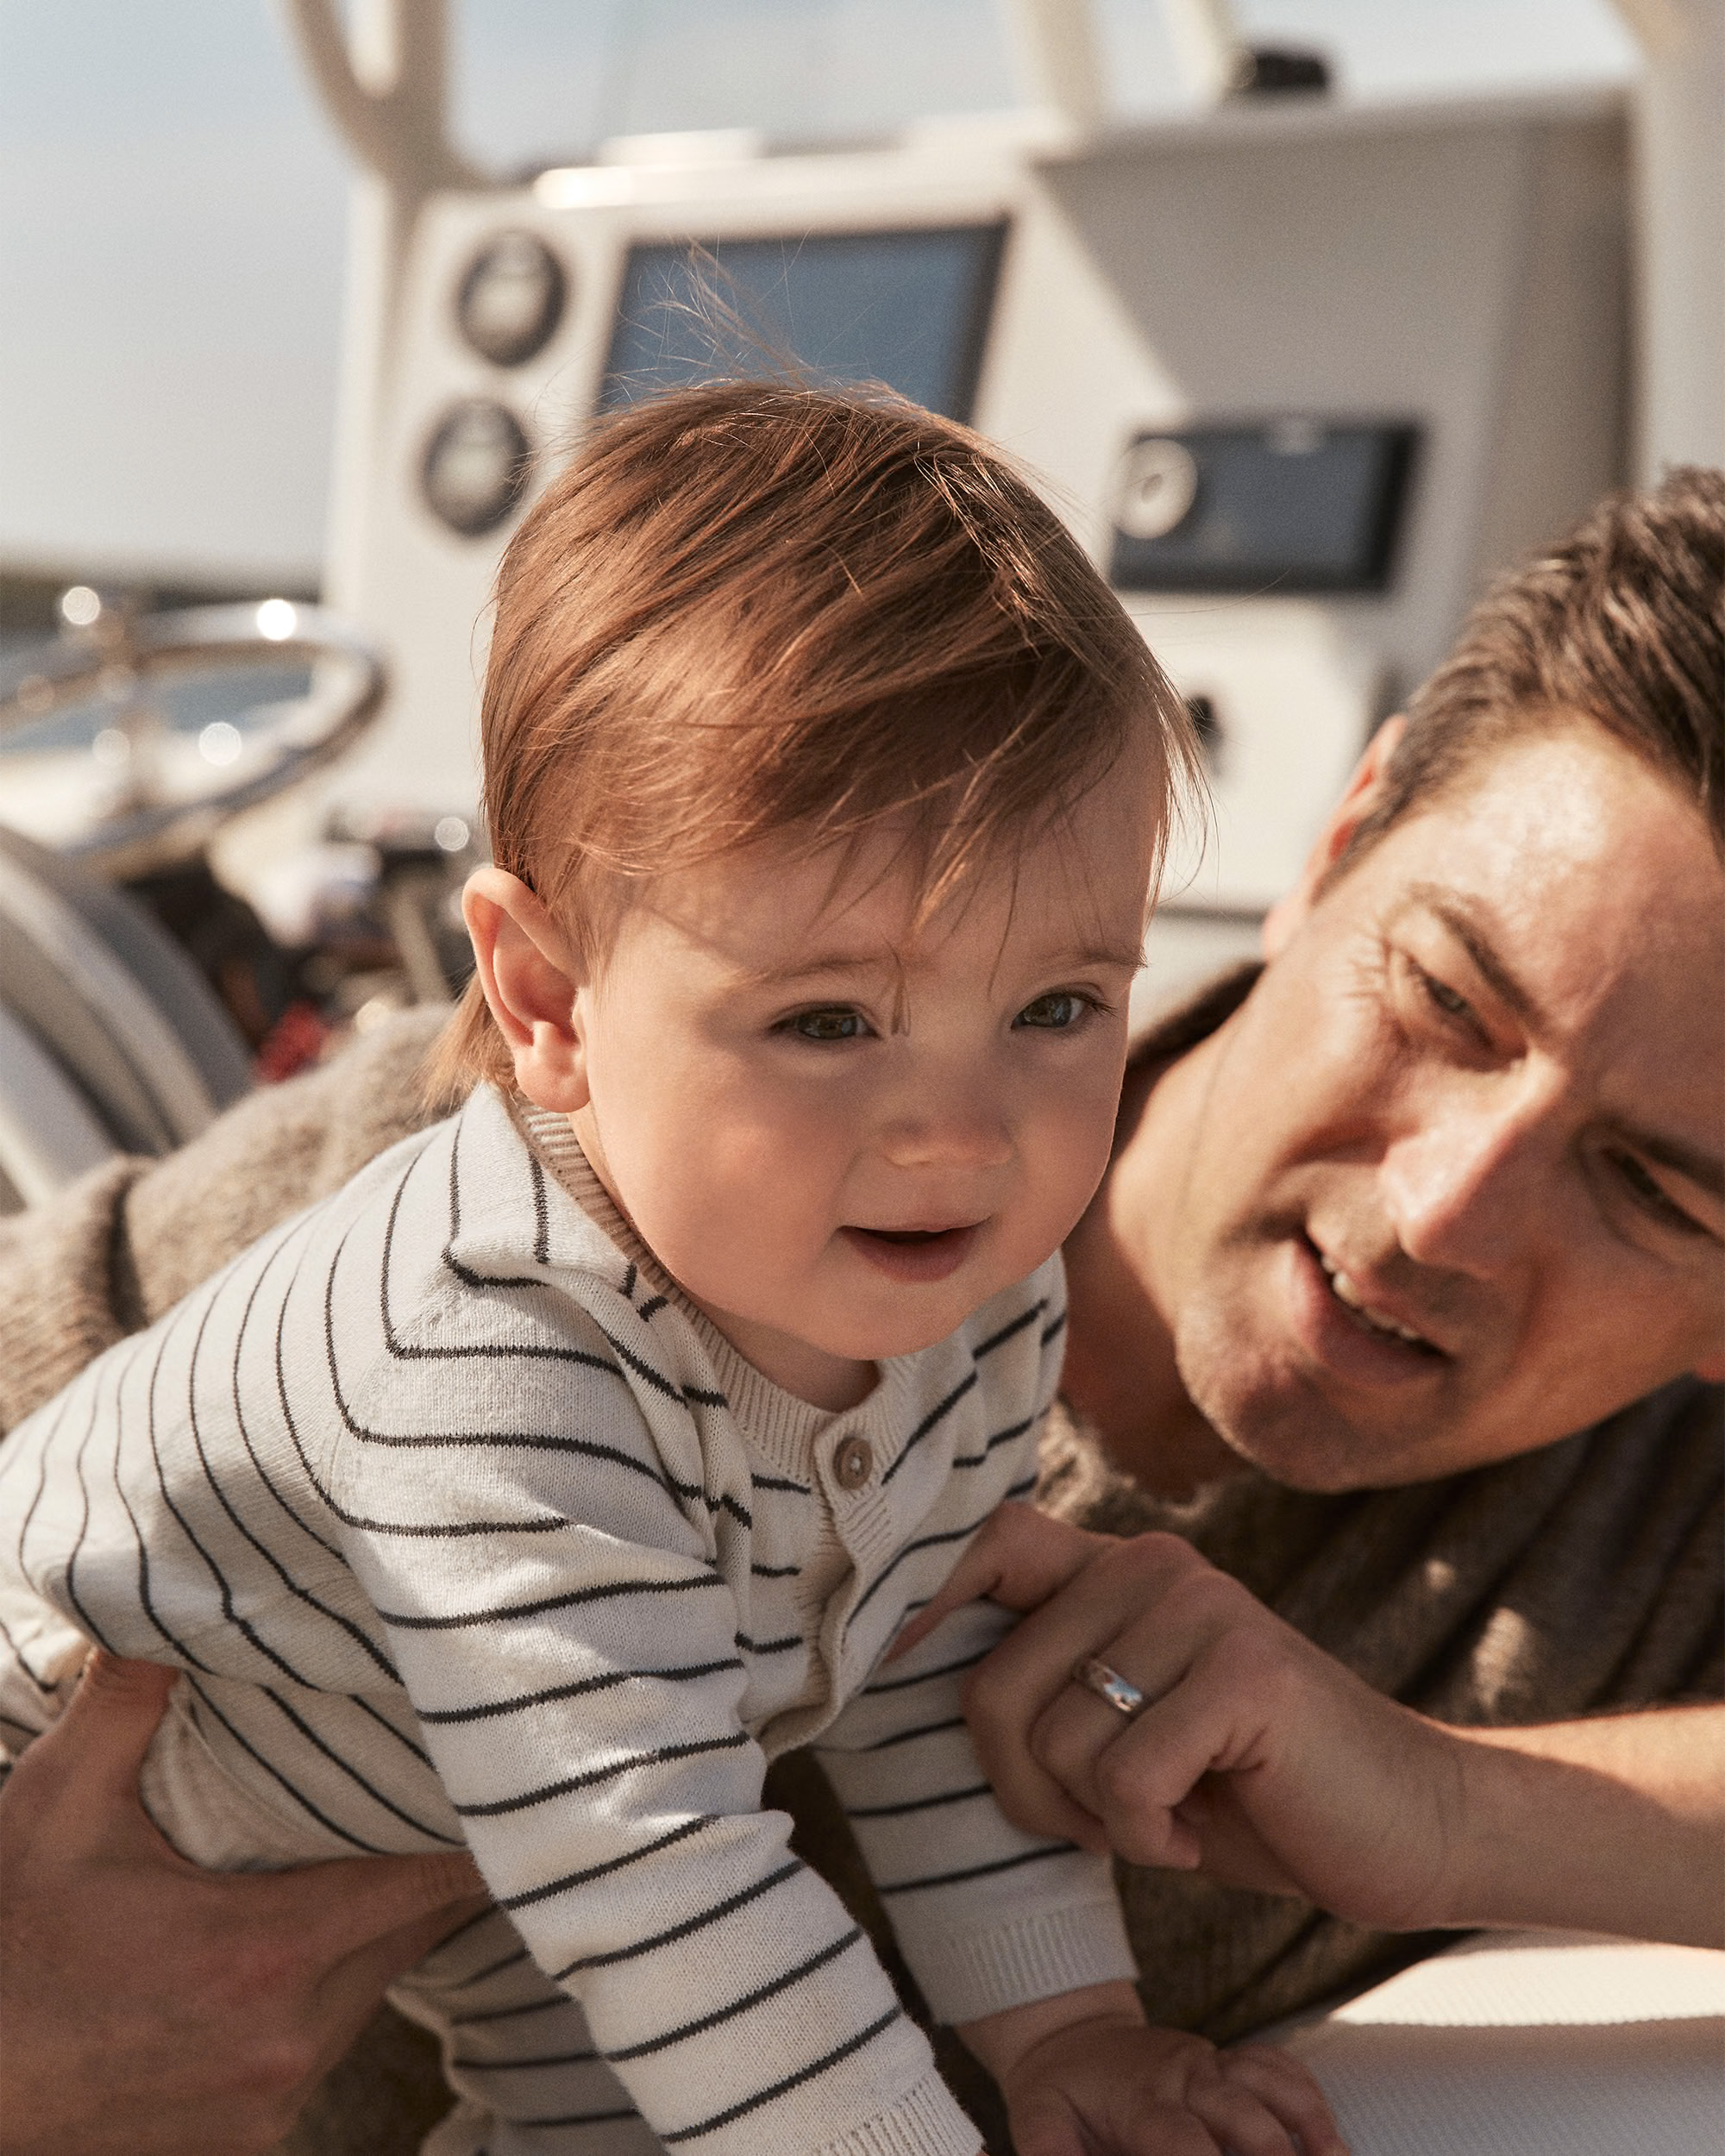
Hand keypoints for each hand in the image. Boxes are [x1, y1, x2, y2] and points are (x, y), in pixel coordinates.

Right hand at [0, 1651, 486, 2155]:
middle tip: (446, 1784)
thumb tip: (170, 1591)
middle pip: (417, 1932)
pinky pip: (331, 2038)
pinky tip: (310, 1936)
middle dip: (432, 1859)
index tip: (502, 1772)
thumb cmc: (2, 1947)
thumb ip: (126, 1699)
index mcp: (263, 1953)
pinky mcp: (251, 2139)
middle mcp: (288, 2038)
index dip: (475, 1826)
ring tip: (381, 1844)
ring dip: (382, 1924)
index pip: (432, 1883)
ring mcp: (273, 2101)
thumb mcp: (53, 1808)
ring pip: (379, 1986)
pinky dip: (334, 1985)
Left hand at [907, 1504, 1464, 1929]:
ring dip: (1095, 1820)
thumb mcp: (1132, 1722)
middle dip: (1026, 1788)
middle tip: (1101, 1820)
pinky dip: (1147, 1837)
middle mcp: (1152, 1567)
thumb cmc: (1249, 1789)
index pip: (990, 1542)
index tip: (889, 1669)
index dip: (921, 1600)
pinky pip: (1124, 1778)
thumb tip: (909, 1669)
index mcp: (1118, 1571)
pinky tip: (1199, 1830)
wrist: (1408, 1823)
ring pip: (1056, 1740)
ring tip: (1165, 1816)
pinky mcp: (1244, 1673)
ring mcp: (1201, 1610)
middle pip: (994, 1684)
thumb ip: (1054, 1681)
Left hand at [962, 1983, 1341, 2155]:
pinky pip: (1280, 2068)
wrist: (1071, 2033)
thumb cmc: (1058, 2090)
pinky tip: (1331, 2142)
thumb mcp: (1036, 2119)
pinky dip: (1309, 2100)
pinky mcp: (1229, 2061)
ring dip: (1310, 2130)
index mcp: (1140, 2099)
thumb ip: (1049, 2152)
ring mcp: (1213, 2063)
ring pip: (1274, 2086)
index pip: (1185, 2144)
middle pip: (1247, 2119)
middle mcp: (1186, 2075)